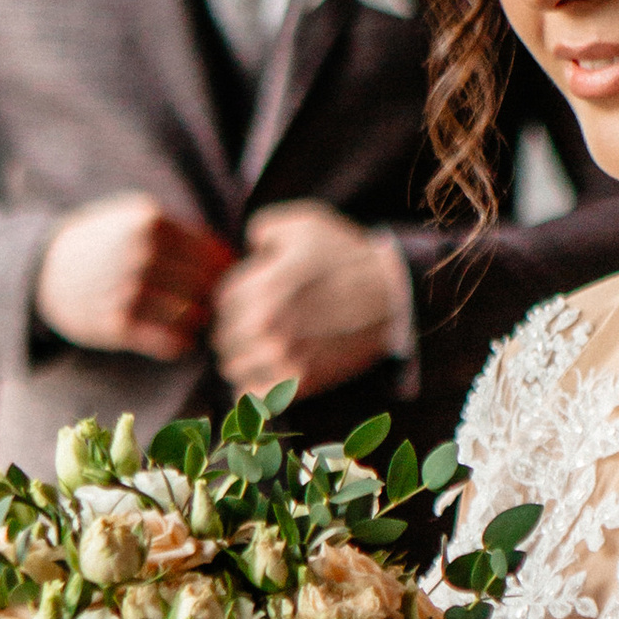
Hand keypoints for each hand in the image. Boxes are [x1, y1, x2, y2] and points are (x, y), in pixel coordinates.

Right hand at [37, 195, 231, 360]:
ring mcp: (129, 290)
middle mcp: (141, 254)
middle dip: (215, 299)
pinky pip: (174, 342)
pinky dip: (181, 342)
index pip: (215, 255)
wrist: (45, 272)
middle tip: (212, 306)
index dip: (227, 273)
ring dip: (199, 322)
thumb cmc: (104, 244)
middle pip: (209, 286)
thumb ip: (183, 232)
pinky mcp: (119, 324)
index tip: (224, 282)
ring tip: (193, 319)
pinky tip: (174, 334)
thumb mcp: (137, 218)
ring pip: (196, 315)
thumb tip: (236, 260)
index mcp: (151, 222)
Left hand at [210, 202, 407, 401]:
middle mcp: (266, 325)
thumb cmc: (349, 258)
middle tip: (260, 326)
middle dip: (238, 328)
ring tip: (261, 351)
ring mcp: (282, 357)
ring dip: (243, 358)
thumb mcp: (306, 222)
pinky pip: (252, 396)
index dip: (239, 298)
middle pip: (223, 335)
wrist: (394, 298)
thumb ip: (263, 228)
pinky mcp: (300, 382)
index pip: (224, 301)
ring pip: (232, 366)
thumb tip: (247, 246)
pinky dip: (253, 388)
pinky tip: (267, 375)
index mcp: (262, 287)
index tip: (255, 300)